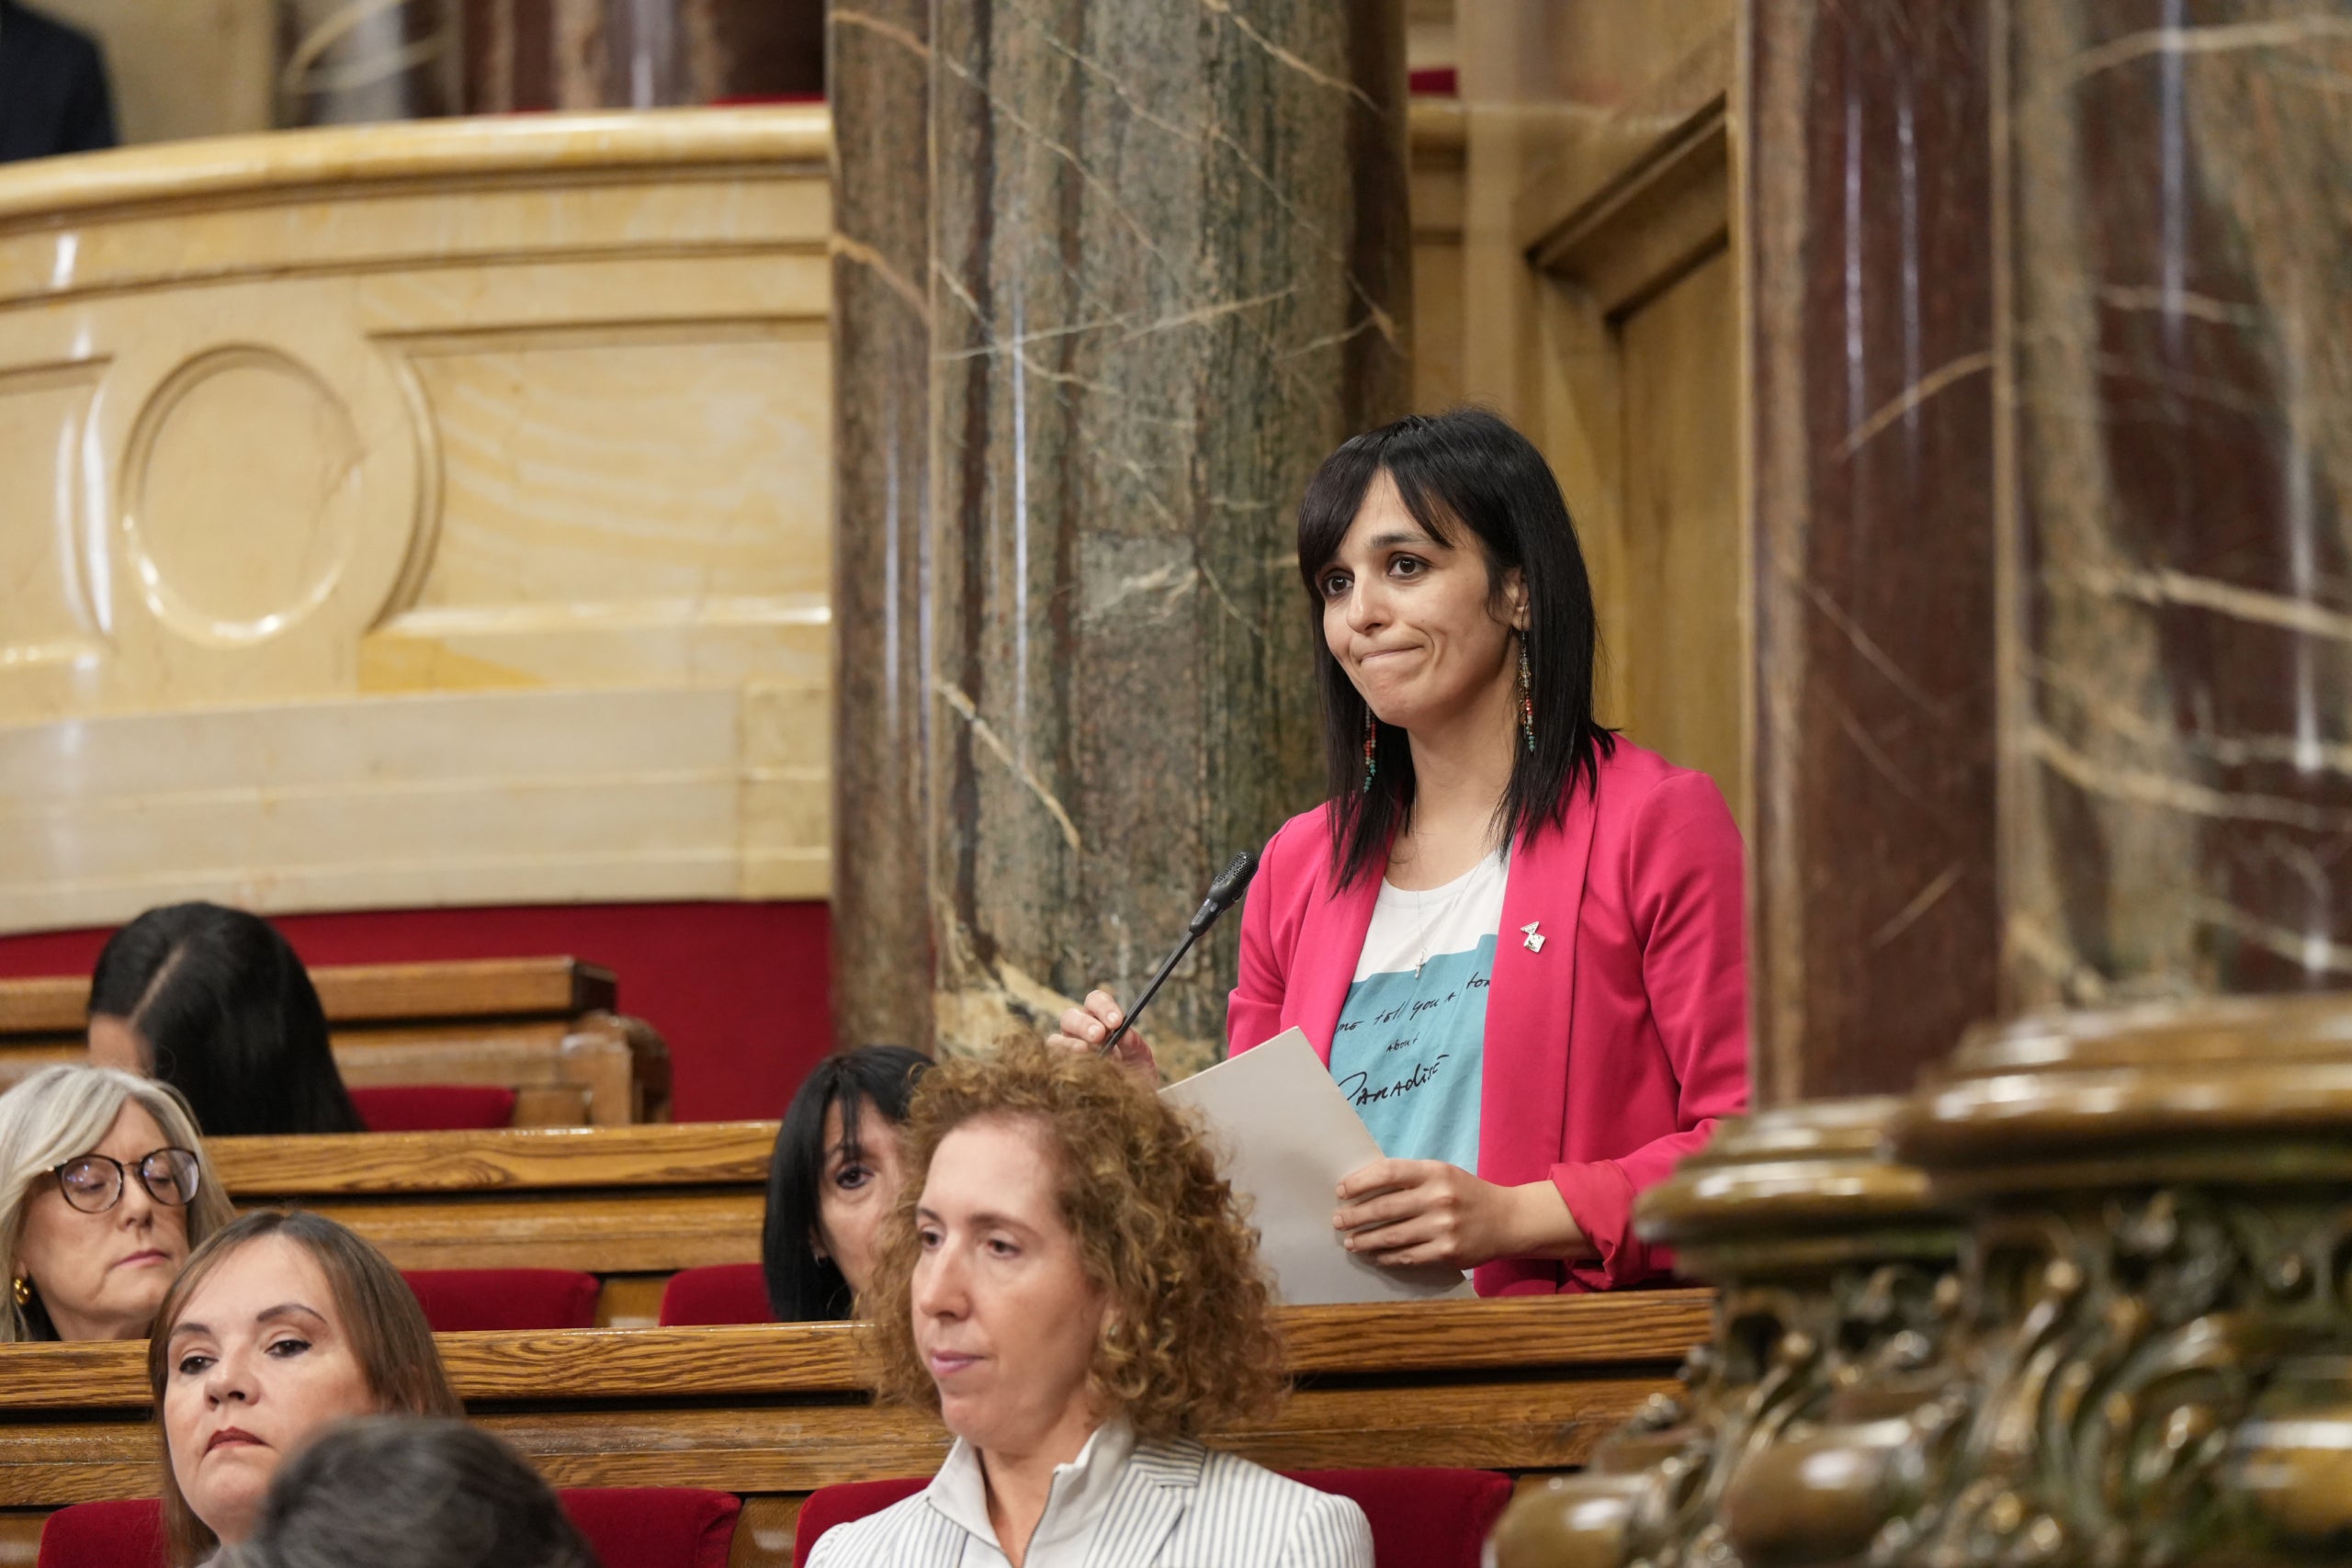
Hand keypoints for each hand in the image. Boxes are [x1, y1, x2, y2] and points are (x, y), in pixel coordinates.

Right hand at [1046, 989, 1159, 1079]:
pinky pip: (1052, 1061)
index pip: (1095, 1001)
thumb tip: (1124, 1033)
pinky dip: (1061, 1061)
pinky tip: (1074, 1068)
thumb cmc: (1134, 1072)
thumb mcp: (1140, 1057)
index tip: (1117, 1022)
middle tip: (1099, 1035)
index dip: (1104, 1007)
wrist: (1129, 1100)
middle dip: (1085, 1024)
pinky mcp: (1058, 1068)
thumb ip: (1133, 1043)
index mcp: (1099, 1019)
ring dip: (1070, 1043)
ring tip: (1084, 1050)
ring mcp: (1065, 1049)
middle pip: (1071, 1016)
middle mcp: (1078, 1030)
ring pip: (1056, 1038)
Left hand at [1333, 1160, 1584, 1270]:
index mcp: (1435, 1172)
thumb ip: (1410, 1179)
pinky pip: (1407, 1256)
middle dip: (1355, 1216)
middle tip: (1337, 1220)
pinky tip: (1374, 1255)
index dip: (1359, 1182)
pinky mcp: (1447, 1252)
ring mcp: (1443, 1227)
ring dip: (1365, 1240)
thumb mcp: (1442, 1175)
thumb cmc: (1466, 1194)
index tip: (1341, 1191)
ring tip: (1350, 1241)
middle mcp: (1439, 1198)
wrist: (1507, 1220)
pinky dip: (1386, 1257)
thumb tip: (1363, 1189)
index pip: (1387, 1173)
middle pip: (1384, 1208)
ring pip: (1391, 1236)